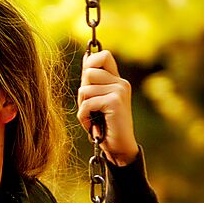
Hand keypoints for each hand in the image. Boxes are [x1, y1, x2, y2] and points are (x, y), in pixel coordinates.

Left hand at [77, 50, 139, 166]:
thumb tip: (86, 57)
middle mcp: (121, 82)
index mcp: (118, 80)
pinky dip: (84, 117)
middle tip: (90, 108)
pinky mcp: (115, 102)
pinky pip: (86, 104)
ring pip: (84, 89)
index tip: (87, 82)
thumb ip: (93, 81)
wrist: (119, 147)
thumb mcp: (98, 99)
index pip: (103, 55)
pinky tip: (93, 125)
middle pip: (87, 72)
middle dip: (82, 92)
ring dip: (82, 107)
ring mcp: (119, 91)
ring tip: (92, 118)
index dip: (90, 63)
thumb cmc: (105, 125)